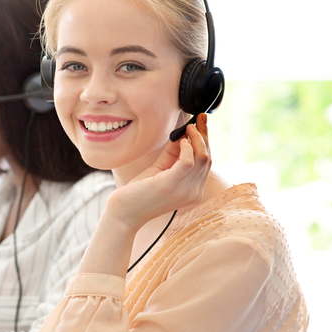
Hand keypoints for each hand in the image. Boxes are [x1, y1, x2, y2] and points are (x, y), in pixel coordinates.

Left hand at [107, 114, 211, 231]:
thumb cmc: (139, 193)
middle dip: (204, 135)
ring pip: (202, 157)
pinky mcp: (171, 185)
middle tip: (198, 119)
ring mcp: (184, 190)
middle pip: (207, 158)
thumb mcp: (160, 170)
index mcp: (193, 190)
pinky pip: (188, 161)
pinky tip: (179, 141)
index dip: (206, 140)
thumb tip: (181, 134)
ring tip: (187, 128)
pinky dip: (186, 147)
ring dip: (196, 138)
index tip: (202, 122)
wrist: (124, 212)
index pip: (206, 162)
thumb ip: (172, 155)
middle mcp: (193, 192)